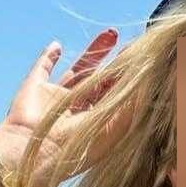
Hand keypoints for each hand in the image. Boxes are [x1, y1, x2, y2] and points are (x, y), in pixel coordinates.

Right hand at [0, 28, 134, 186]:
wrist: (36, 152)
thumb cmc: (78, 147)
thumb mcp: (114, 127)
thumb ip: (133, 104)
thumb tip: (150, 81)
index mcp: (97, 124)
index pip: (118, 96)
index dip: (130, 78)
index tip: (144, 59)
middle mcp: (78, 112)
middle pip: (102, 82)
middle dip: (117, 64)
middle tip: (132, 44)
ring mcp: (55, 100)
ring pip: (79, 71)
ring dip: (94, 53)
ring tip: (112, 34)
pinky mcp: (35, 89)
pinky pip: (42, 69)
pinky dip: (48, 57)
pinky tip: (57, 45)